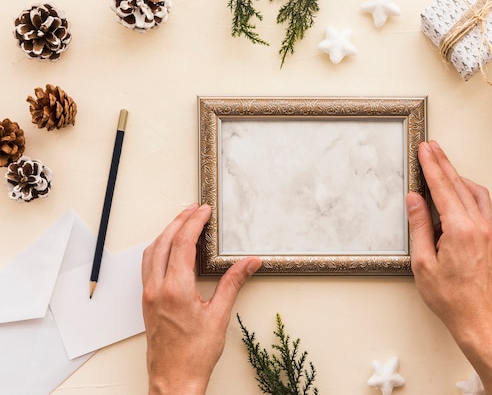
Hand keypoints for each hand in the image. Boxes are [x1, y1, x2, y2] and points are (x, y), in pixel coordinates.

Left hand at [142, 204, 260, 394]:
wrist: (173, 379)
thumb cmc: (194, 354)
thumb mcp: (219, 316)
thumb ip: (233, 283)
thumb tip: (249, 263)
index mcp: (175, 289)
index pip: (182, 244)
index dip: (194, 223)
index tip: (203, 211)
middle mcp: (157, 288)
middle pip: (163, 242)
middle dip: (179, 221)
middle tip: (194, 209)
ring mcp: (148, 294)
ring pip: (151, 251)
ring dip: (166, 232)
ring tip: (181, 221)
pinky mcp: (146, 301)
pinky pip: (148, 265)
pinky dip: (158, 248)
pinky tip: (167, 248)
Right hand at [406, 140, 491, 335]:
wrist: (475, 316)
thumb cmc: (449, 296)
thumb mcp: (423, 262)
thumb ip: (419, 226)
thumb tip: (415, 200)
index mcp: (461, 230)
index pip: (443, 188)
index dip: (432, 167)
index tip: (424, 150)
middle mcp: (478, 226)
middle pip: (458, 184)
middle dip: (443, 163)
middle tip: (431, 147)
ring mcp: (487, 230)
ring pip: (473, 191)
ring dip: (456, 174)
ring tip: (442, 163)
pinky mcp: (490, 236)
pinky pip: (481, 203)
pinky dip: (468, 189)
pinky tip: (459, 188)